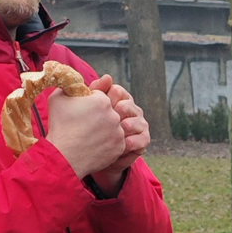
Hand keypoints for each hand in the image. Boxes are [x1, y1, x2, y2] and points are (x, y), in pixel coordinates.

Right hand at [46, 85, 124, 179]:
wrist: (63, 156)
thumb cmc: (59, 126)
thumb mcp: (58, 98)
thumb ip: (70, 84)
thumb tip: (77, 79)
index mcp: (102, 100)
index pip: (99, 96)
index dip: (88, 103)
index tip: (80, 112)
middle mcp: (114, 114)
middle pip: (108, 111)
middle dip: (98, 116)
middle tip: (83, 126)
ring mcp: (118, 132)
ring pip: (113, 126)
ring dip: (104, 129)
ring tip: (88, 136)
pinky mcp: (120, 147)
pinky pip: (116, 141)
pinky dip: (107, 143)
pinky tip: (95, 144)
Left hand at [89, 75, 150, 193]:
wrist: (96, 155)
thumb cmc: (90, 129)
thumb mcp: (87, 108)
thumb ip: (95, 92)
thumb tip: (107, 77)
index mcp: (120, 98)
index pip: (116, 90)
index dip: (105, 100)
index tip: (94, 110)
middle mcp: (132, 109)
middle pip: (126, 106)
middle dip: (112, 117)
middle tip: (100, 127)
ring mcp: (140, 123)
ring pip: (133, 123)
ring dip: (118, 132)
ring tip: (106, 140)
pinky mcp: (144, 139)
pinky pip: (139, 140)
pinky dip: (126, 144)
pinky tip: (114, 148)